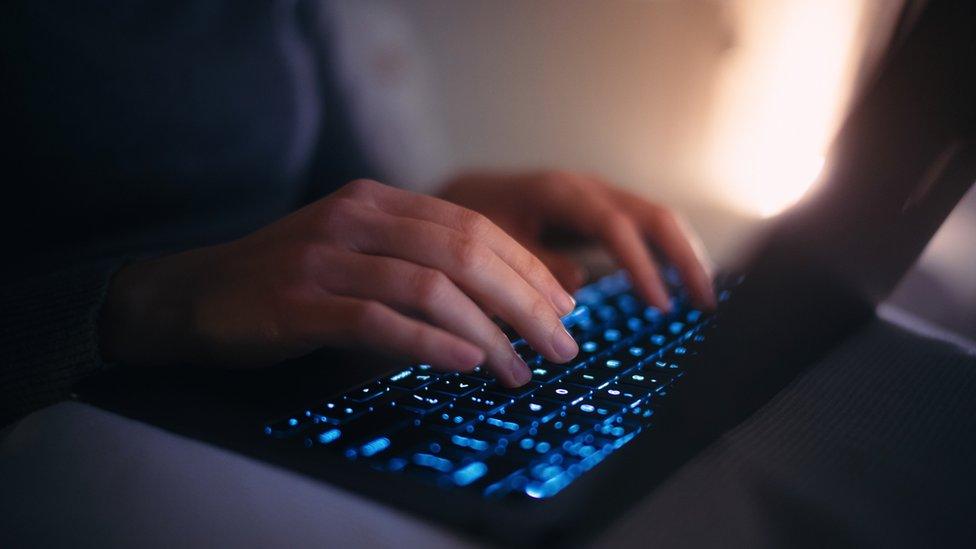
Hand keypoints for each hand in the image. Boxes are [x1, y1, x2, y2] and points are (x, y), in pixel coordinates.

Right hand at [100, 179, 578, 385]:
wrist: (193, 294)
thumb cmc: (288, 281)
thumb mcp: (356, 253)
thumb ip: (415, 261)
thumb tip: (498, 300)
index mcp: (377, 201)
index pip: (473, 226)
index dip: (527, 267)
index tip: (565, 305)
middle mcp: (356, 218)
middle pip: (465, 253)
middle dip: (525, 302)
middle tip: (562, 345)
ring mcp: (326, 257)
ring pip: (431, 288)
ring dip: (489, 333)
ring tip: (521, 371)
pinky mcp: (300, 301)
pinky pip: (380, 321)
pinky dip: (431, 343)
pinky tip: (467, 363)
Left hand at [439, 171, 715, 310]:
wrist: (462, 192)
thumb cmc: (472, 219)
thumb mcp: (491, 244)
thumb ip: (530, 264)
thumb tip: (578, 287)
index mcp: (560, 191)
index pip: (614, 226)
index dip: (640, 266)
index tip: (659, 306)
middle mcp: (587, 186)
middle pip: (652, 215)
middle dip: (684, 258)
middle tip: (707, 304)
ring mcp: (599, 193)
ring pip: (656, 217)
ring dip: (684, 255)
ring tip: (704, 298)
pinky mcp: (603, 207)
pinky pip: (645, 225)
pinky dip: (668, 251)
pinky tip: (682, 282)